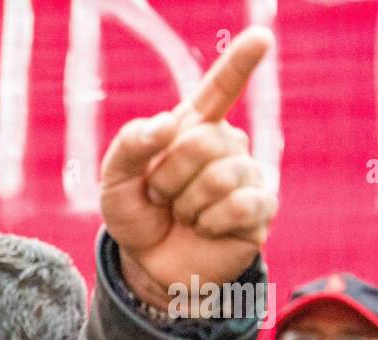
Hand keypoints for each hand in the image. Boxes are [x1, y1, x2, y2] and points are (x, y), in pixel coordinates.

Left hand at [100, 27, 277, 310]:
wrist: (149, 265)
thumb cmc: (136, 215)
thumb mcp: (115, 180)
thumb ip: (130, 145)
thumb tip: (166, 124)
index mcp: (193, 129)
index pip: (219, 90)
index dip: (239, 64)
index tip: (262, 37)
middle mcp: (226, 145)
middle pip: (201, 142)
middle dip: (168, 177)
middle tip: (162, 197)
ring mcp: (247, 175)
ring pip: (219, 176)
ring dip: (187, 204)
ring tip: (183, 215)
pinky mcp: (261, 209)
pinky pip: (240, 204)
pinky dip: (211, 221)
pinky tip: (207, 228)